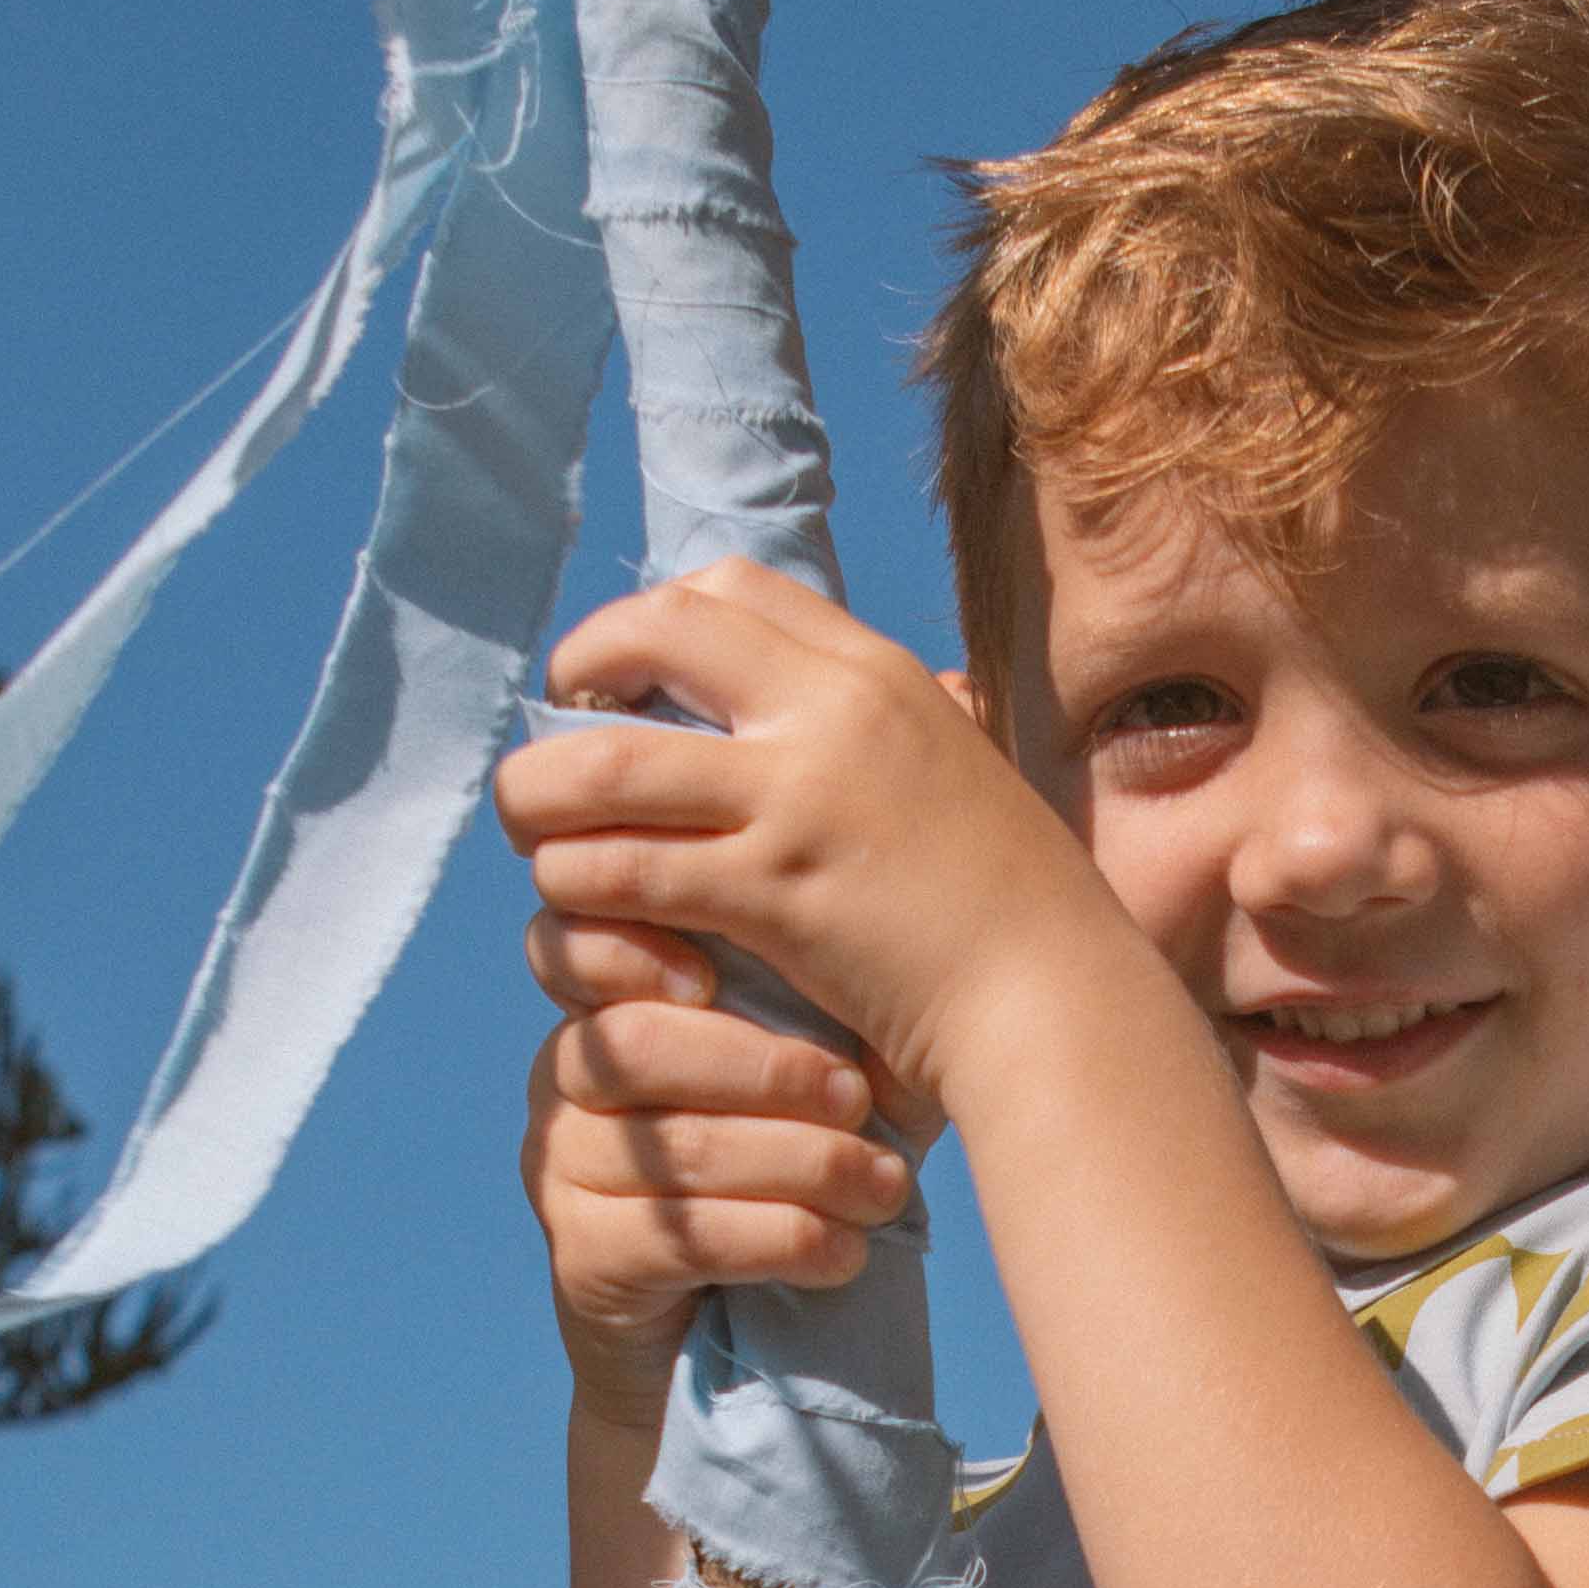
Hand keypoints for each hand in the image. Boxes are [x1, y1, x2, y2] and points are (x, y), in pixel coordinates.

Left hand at [492, 558, 1110, 1116]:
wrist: (1055, 1000)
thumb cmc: (1013, 911)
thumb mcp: (953, 778)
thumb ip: (882, 739)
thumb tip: (808, 724)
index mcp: (879, 672)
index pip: (731, 587)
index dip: (647, 622)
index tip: (618, 680)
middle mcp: (835, 710)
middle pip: (654, 635)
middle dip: (577, 679)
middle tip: (556, 745)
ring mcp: (801, 799)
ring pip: (609, 763)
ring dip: (545, 795)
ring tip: (533, 830)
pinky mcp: (773, 893)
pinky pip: (628, 870)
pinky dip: (580, 885)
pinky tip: (577, 907)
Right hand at [519, 901, 913, 1439]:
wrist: (721, 1343)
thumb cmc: (777, 1180)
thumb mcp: (792, 1087)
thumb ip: (802, 1016)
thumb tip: (885, 976)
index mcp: (600, 1014)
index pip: (573, 951)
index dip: (630, 951)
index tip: (714, 978)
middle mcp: (560, 1086)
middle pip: (639, 1047)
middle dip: (764, 1069)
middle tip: (856, 1100)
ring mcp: (559, 1174)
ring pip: (680, 1148)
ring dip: (803, 1165)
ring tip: (885, 1187)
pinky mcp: (584, 1259)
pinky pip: (686, 1237)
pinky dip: (783, 1239)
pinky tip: (846, 1251)